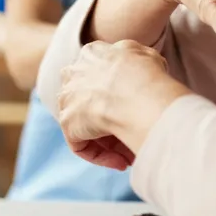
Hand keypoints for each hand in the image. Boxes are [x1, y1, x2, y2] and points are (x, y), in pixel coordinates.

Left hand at [57, 40, 188, 169]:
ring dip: (111, 142)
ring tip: (132, 155)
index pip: (103, 78)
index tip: (136, 110)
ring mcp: (68, 98)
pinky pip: (83, 145)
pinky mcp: (68, 122)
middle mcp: (74, 73)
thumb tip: (143, 69)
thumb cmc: (147, 73)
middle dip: (115, 122)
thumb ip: (138, 61)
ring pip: (89, 125)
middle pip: (94, 103)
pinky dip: (102, 156)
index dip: (122, 97)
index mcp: (92, 54)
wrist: (135, 91)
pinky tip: (122, 161)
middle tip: (136, 135)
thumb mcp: (147, 56)